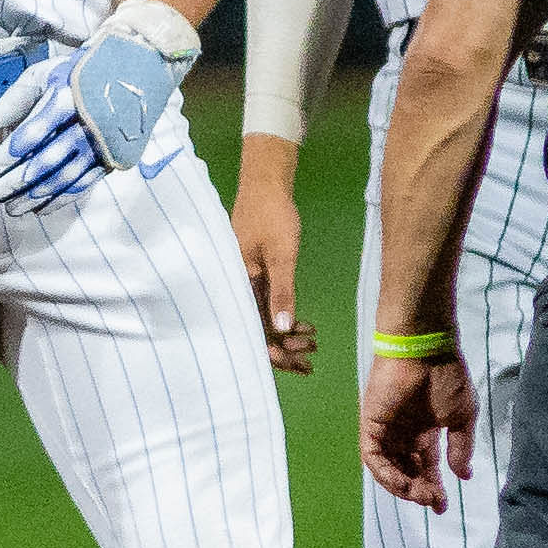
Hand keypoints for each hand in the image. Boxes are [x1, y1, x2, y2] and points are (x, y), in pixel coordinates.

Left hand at [0, 26, 185, 216]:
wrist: (135, 73)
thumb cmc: (79, 73)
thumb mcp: (45, 74)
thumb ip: (15, 99)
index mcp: (66, 98)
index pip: (30, 134)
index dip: (6, 156)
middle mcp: (86, 124)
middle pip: (46, 161)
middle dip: (17, 182)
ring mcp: (101, 144)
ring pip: (64, 178)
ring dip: (35, 197)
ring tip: (12, 208)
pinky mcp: (111, 158)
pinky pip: (84, 185)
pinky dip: (61, 200)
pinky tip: (41, 209)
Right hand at [229, 141, 307, 370]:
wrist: (266, 183)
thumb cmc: (271, 216)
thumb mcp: (282, 255)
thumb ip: (282, 292)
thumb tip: (283, 329)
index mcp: (237, 284)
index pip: (253, 330)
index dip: (274, 352)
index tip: (298, 364)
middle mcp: (235, 287)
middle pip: (257, 329)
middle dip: (284, 348)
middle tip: (311, 359)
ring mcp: (243, 281)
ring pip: (262, 318)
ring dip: (286, 334)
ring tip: (312, 342)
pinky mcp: (251, 275)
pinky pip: (264, 305)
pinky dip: (283, 316)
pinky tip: (302, 324)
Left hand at [361, 351, 475, 505]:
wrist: (425, 351)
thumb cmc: (446, 377)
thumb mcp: (462, 417)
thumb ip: (460, 447)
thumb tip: (464, 475)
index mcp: (425, 432)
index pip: (426, 466)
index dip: (433, 487)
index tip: (442, 505)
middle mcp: (404, 434)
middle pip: (408, 471)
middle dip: (420, 490)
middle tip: (434, 502)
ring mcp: (386, 430)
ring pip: (389, 469)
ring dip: (404, 486)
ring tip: (421, 495)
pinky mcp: (371, 425)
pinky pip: (373, 457)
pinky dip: (385, 474)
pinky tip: (402, 484)